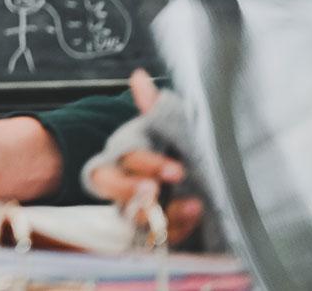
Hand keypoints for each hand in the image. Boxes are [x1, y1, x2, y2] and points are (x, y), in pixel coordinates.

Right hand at [87, 70, 204, 245]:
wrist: (192, 184)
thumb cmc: (172, 152)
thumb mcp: (164, 130)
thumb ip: (153, 108)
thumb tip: (139, 76)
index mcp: (124, 157)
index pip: (126, 160)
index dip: (147, 165)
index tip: (177, 170)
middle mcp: (124, 184)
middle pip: (115, 189)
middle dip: (134, 192)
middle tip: (156, 192)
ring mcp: (136, 209)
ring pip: (135, 215)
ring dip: (164, 213)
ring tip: (193, 206)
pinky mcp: (152, 230)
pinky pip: (156, 235)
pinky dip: (177, 228)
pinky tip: (196, 217)